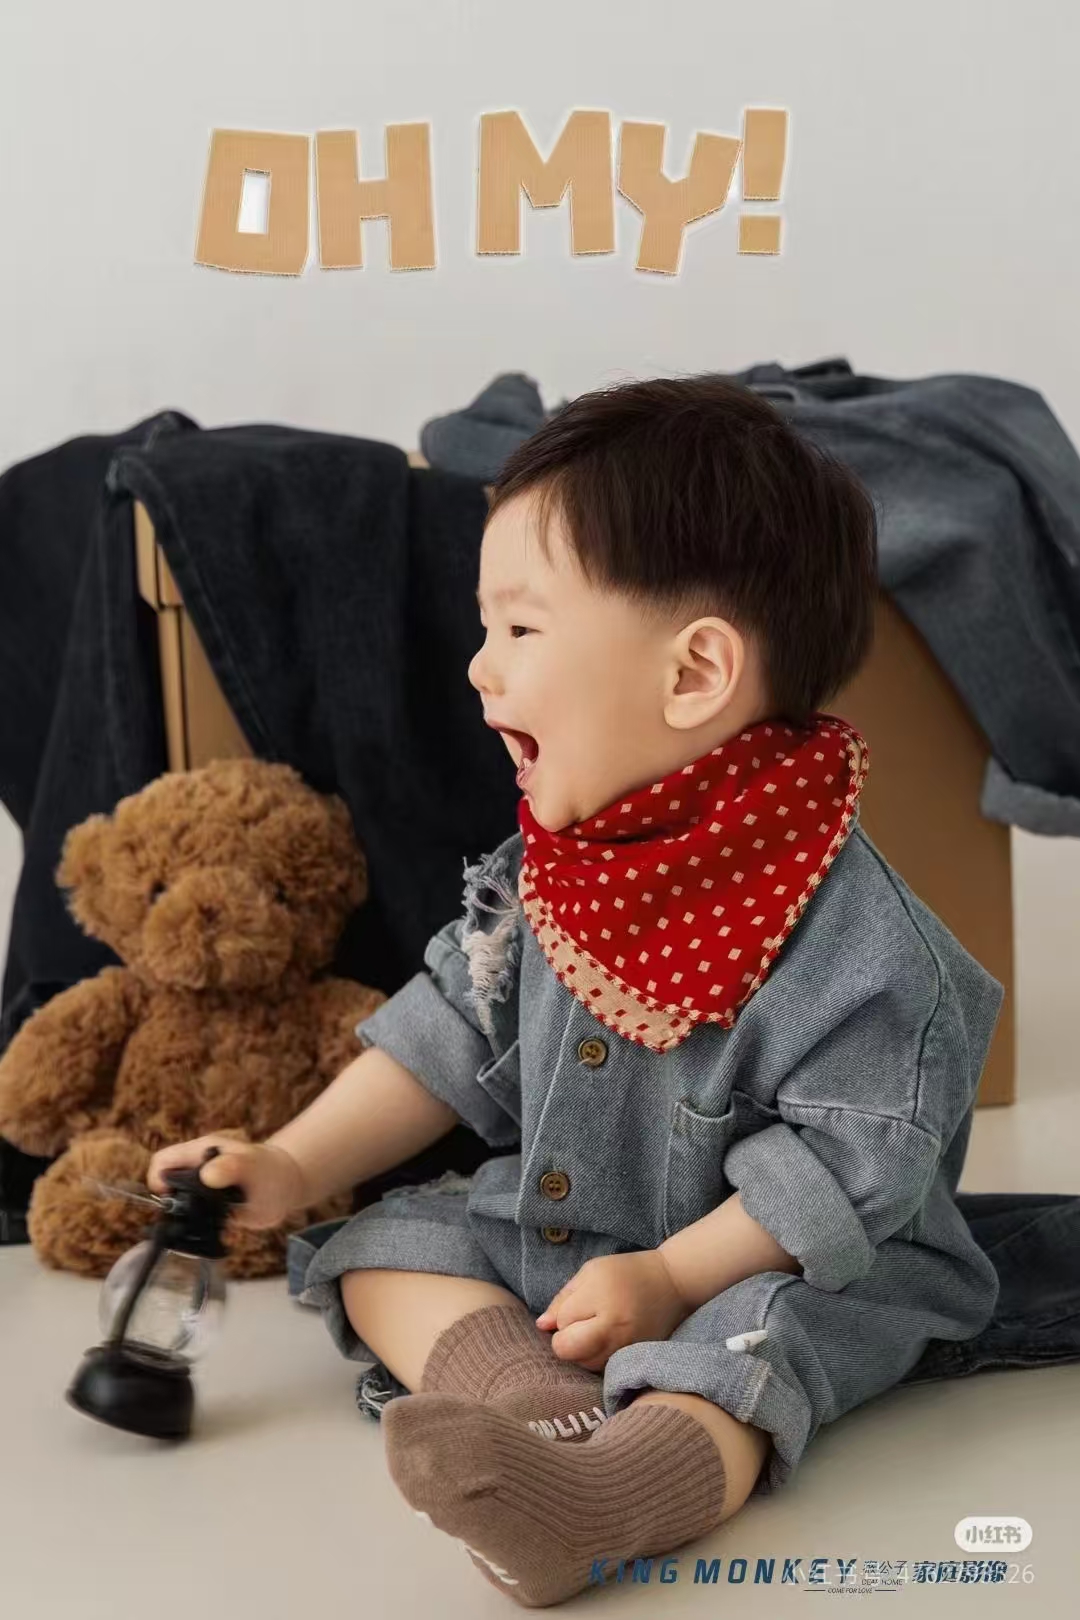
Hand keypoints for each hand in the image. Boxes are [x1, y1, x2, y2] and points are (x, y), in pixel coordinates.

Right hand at [146, 1134, 304, 1229]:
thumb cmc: (268, 1169)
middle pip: (165, 1185)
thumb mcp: (252, 1166)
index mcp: (199, 1152)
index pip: (162, 1161)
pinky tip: (212, 1230)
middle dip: (170, 1203)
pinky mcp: (208, 1208)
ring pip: (175, 1204)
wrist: (285, 1185)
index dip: (158, 1180)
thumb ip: (232, 1167)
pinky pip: (190, 1219)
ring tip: (203, 1224)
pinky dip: (195, 1227)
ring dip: (182, 1218)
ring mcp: (200, 1190)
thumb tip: (208, 1175)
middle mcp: (195, 1170)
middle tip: (188, 1217)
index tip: (170, 1199)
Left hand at [534, 1251, 692, 1371]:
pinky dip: (596, 1358)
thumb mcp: (591, 1272)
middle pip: (568, 1350)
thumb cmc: (627, 1272)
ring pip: (583, 1364)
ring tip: (595, 1330)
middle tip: (578, 1324)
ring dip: (580, 1351)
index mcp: (602, 1299)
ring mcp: (625, 1348)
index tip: (580, 1303)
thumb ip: (563, 1298)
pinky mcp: (634, 1359)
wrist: (673, 1284)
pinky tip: (605, 1341)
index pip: (563, 1322)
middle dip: (565, 1339)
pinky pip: (602, 1369)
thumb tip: (542, 1326)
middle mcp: (614, 1329)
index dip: (564, 1313)